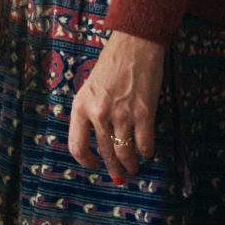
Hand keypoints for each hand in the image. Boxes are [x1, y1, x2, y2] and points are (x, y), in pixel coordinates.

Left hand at [69, 27, 165, 182]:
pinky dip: (146, 153)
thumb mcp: (89, 88)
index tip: (94, 165)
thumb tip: (97, 138)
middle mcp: (99, 114)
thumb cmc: (111, 65)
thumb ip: (90, 112)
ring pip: (125, 152)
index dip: (85, 161)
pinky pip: (145, 144)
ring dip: (130, 165)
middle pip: (104, 153)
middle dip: (113, 169)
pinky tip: (147, 154)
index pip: (77, 145)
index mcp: (81, 107)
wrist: (134, 46)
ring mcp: (122, 115)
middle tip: (118, 177)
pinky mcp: (144, 114)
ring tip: (133, 169)